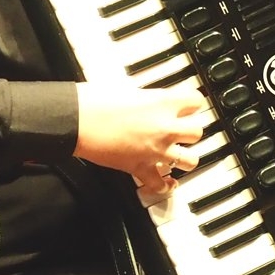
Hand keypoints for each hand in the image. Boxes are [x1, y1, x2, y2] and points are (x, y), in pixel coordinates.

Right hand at [74, 79, 206, 193]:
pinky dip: (166, 185)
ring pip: (190, 160)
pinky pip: (162, 185)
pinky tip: (167, 181)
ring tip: (179, 153)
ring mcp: (155, 151)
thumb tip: (150, 100)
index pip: (196, 101)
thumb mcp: (127, 88)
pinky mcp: (140, 168)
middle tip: (182, 128)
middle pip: (197, 131)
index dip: (192, 103)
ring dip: (185, 157)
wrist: (77, 121)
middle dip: (190, 130)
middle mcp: (164, 127)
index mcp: (162, 102)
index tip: (187, 104)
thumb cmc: (95, 101)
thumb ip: (147, 97)